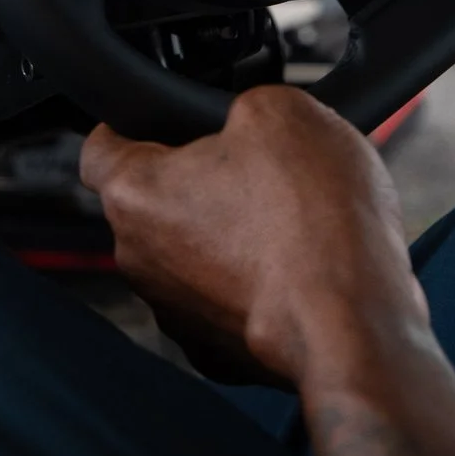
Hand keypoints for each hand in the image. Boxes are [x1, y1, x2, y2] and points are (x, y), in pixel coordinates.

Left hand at [79, 85, 428, 385]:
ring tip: (292, 223)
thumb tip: (246, 118)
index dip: (130, 125)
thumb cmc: (313, 224)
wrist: (353, 321)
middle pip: (156, 203)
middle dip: (202, 182)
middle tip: (259, 168)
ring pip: (193, 255)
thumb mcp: (282, 110)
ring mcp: (177, 312)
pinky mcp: (218, 351)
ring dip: (231, 236)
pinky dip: (257, 285)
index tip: (157, 120)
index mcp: (135, 193)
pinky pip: (228, 301)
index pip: (100, 148)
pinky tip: (299, 269)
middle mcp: (140, 259)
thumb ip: (242, 104)